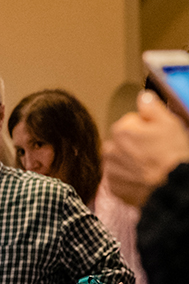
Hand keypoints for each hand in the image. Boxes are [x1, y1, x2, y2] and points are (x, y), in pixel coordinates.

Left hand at [104, 90, 188, 206]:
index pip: (130, 123)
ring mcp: (110, 169)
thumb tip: (142, 97)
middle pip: (122, 141)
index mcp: (121, 130)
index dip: (145, 128)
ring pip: (118, 159)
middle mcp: (109, 148)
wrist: (173, 186)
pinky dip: (128, 177)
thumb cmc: (172, 154)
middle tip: (154, 152)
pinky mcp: (113, 186)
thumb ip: (151, 107)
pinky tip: (142, 177)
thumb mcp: (168, 123)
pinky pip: (118, 177)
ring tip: (149, 165)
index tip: (156, 136)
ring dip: (129, 160)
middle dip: (134, 144)